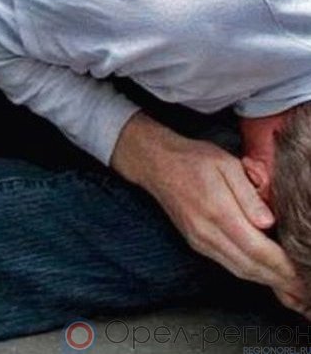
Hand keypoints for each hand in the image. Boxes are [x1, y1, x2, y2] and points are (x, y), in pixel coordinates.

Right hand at [111, 113, 306, 311]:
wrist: (155, 165)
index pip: (256, 247)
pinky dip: (250, 274)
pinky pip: (227, 264)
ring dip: (267, 282)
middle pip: (249, 265)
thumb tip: (268, 223)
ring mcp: (199, 240)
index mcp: (217, 211)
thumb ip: (248, 194)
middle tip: (304, 292)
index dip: (282, 265)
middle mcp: (206, 232)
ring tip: (291, 291)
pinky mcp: (196, 242)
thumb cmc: (193, 159)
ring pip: (239, 269)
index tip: (302, 275)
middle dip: (280, 281)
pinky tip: (266, 276)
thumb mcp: (226, 164)